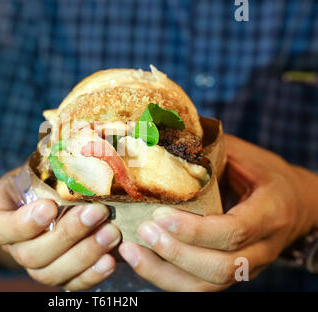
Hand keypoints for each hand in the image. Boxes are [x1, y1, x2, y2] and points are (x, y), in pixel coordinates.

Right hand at [0, 172, 120, 290]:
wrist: (40, 207)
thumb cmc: (37, 185)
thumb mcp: (32, 172)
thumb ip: (44, 169)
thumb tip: (76, 149)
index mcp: (2, 222)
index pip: (5, 229)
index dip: (26, 222)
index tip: (49, 205)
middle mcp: (17, 249)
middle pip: (34, 254)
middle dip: (68, 234)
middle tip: (96, 212)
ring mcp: (39, 267)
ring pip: (54, 273)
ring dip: (85, 254)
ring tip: (111, 234)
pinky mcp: (61, 276)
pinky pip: (72, 284)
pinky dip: (92, 275)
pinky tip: (111, 260)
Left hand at [118, 134, 317, 290]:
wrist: (294, 203)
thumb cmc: (262, 173)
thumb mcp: (242, 155)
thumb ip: (208, 151)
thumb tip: (159, 137)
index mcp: (270, 212)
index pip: (234, 231)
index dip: (195, 230)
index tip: (160, 216)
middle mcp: (262, 247)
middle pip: (220, 267)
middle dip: (176, 252)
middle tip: (142, 230)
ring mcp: (248, 266)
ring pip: (207, 285)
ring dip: (164, 272)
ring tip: (130, 251)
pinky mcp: (231, 273)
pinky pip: (198, 287)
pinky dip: (166, 278)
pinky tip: (140, 261)